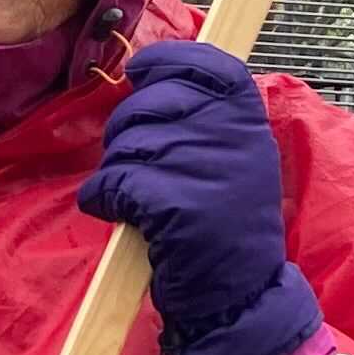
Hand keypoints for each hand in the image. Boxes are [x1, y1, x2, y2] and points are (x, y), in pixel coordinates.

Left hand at [76, 41, 320, 354]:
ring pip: (125, 144)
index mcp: (249, 120)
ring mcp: (203, 167)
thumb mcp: (236, 160)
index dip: (165, 60)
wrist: (238, 294)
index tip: (140, 72)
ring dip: (115, 171)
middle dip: (126, 131)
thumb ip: (207, 116)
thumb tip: (151, 72)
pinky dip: (104, 197)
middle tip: (134, 164)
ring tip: (132, 197)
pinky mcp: (173, 203)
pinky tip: (115, 212)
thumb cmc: (227, 225)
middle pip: (148, 104)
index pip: (204, 62)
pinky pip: (115, 181)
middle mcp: (231, 135)